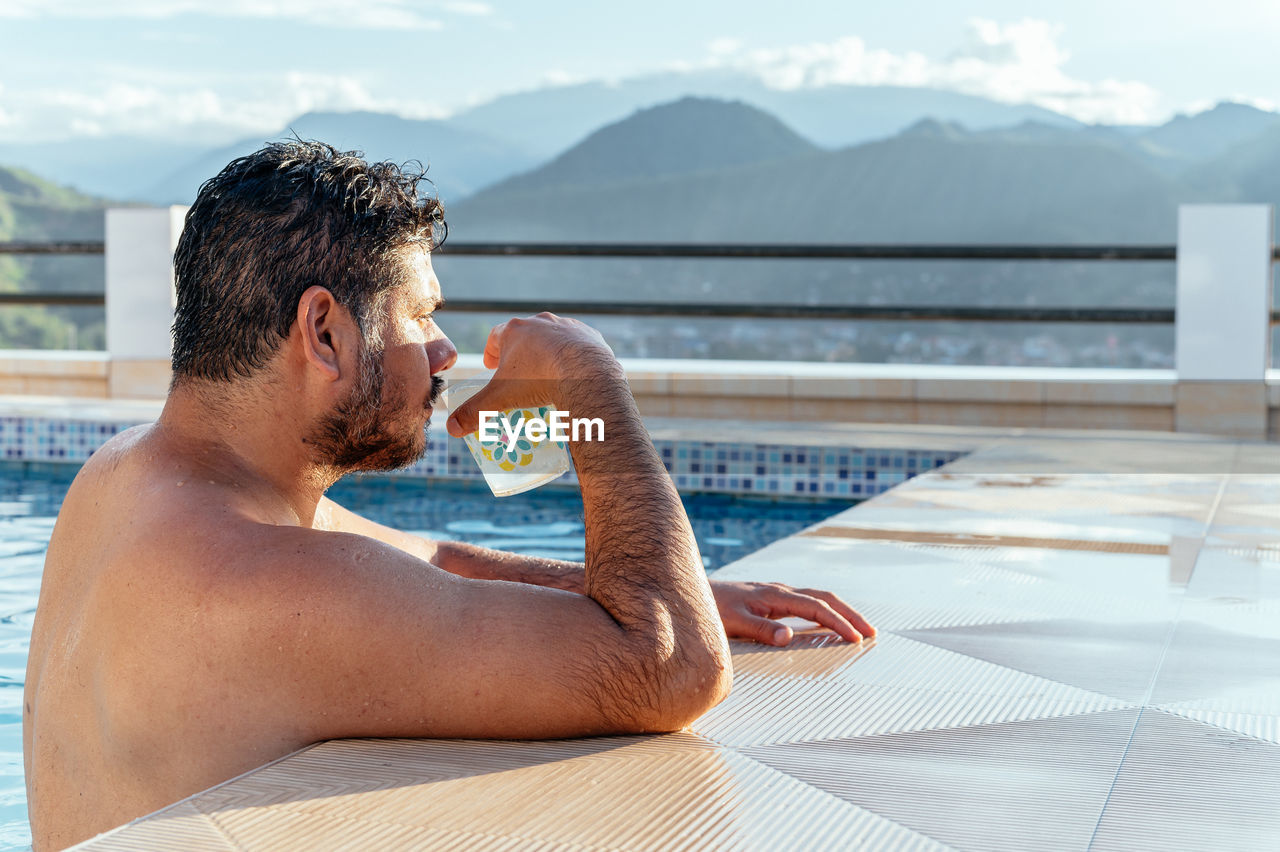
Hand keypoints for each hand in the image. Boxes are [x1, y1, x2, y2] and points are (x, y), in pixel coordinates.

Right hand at [446, 312, 617, 437]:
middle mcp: (540, 322)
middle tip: (519, 375)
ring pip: (553, 338)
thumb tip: (452, 428)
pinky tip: (574, 375)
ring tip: (548, 377)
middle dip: (519, 354)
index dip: (492, 351)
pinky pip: (579, 344)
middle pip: (524, 335)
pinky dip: (574, 357)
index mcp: (515, 331)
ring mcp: (567, 326)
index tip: (492, 366)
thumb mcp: (501, 397)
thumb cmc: (539, 381)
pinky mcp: (590, 336)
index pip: (496, 336)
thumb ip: (475, 411)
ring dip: (547, 353)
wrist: (586, 373)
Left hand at [710, 581, 875, 645]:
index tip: (856, 639)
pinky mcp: (772, 598)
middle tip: (872, 633)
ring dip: (841, 611)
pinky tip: (829, 622)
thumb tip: (788, 637)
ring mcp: (777, 593)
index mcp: (775, 595)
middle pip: (825, 598)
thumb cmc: (712, 609)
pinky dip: (825, 611)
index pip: (816, 608)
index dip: (838, 623)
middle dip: (850, 615)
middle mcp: (780, 591)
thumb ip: (760, 629)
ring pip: (818, 598)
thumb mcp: (734, 622)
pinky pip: (807, 602)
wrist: (694, 593)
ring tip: (859, 629)